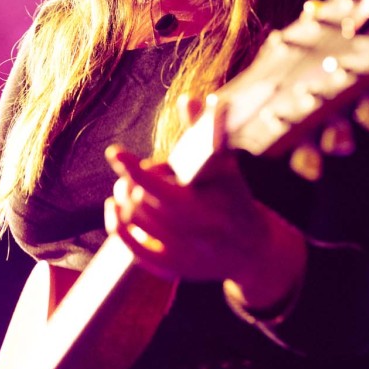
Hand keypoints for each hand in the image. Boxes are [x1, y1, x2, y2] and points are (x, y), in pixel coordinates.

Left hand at [105, 144, 306, 310]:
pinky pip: (132, 249)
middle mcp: (188, 235)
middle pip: (141, 201)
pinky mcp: (170, 268)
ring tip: (129, 186)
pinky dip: (119, 226)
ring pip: (134, 221)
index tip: (116, 153)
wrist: (252, 249)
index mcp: (202, 207)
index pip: (158, 187)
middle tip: (136, 170)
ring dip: (124, 199)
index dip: (133, 168)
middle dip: (132, 180)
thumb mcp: (226, 164)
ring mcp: (178, 255)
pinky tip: (117, 209)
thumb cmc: (235, 198)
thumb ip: (204, 132)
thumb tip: (189, 100)